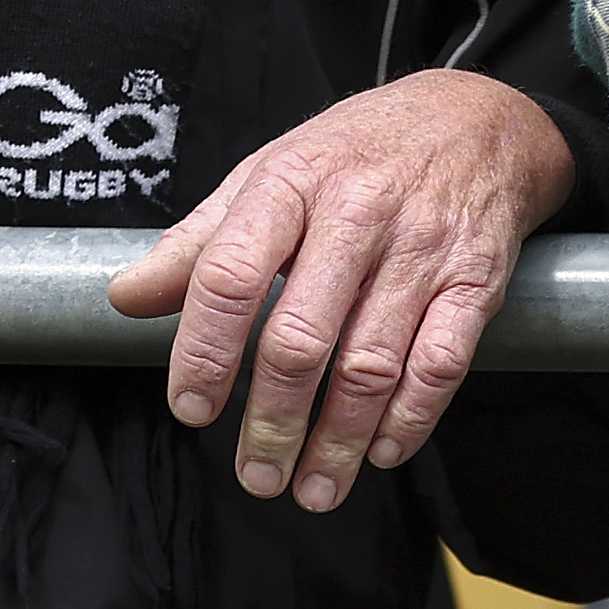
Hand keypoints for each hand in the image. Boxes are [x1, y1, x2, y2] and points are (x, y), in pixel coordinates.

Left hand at [107, 67, 571, 511]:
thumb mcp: (272, 170)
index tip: (192, 409)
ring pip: (371, 364)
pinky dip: (410, 418)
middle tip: (256, 475)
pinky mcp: (476, 278)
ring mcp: (422, 246)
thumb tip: (126, 297)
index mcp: (291, 182)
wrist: (483, 120)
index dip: (204, 353)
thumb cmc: (361, 152)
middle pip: (301, 337)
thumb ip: (199, 241)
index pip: (230, 276)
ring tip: (312, 488)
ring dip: (337, 441)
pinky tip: (382, 448)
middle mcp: (358, 212)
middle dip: (273, 422)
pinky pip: (442, 362)